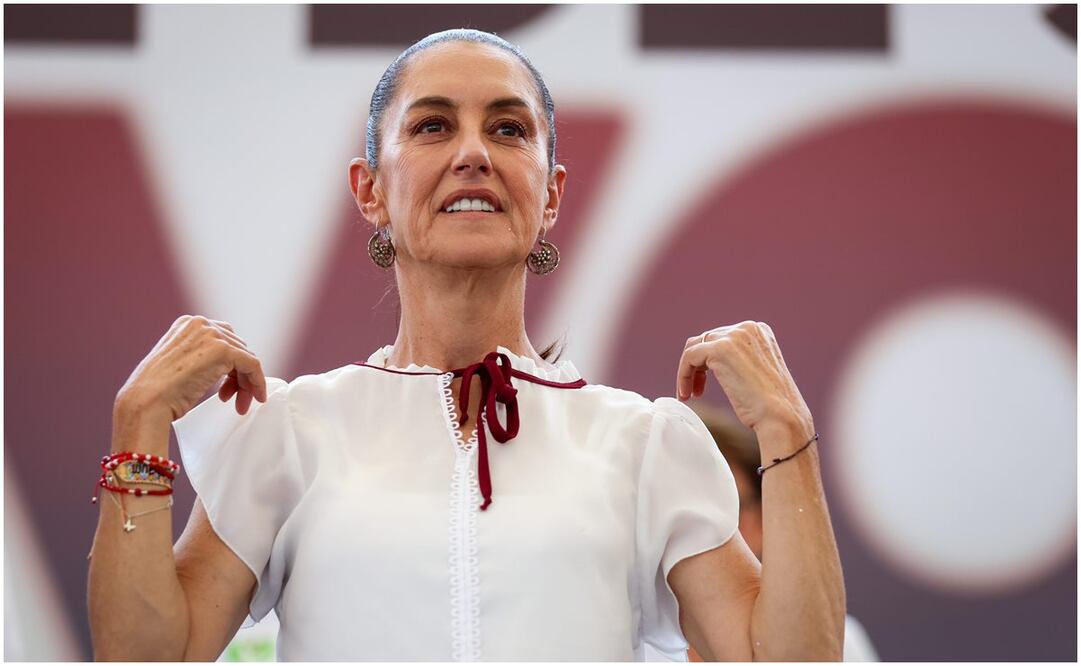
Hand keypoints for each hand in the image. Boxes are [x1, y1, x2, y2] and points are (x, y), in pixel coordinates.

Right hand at [115, 315, 268, 424]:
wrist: (146, 401)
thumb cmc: (156, 393)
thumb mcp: (179, 365)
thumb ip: (200, 357)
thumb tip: (224, 367)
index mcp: (187, 324)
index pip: (223, 339)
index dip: (230, 366)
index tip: (228, 389)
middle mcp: (200, 324)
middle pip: (237, 348)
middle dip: (239, 376)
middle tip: (235, 400)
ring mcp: (212, 335)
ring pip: (246, 358)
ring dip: (246, 383)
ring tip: (240, 405)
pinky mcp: (223, 349)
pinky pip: (252, 365)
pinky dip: (257, 382)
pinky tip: (256, 397)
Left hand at [676, 321, 812, 434]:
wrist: (781, 417)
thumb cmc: (771, 406)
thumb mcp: (756, 373)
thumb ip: (739, 360)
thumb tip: (715, 362)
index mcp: (759, 331)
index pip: (721, 337)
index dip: (708, 361)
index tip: (704, 385)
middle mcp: (747, 328)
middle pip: (706, 340)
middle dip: (698, 367)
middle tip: (696, 392)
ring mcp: (734, 336)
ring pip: (695, 348)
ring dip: (688, 371)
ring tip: (688, 394)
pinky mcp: (720, 349)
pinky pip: (689, 357)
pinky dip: (683, 375)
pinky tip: (686, 394)